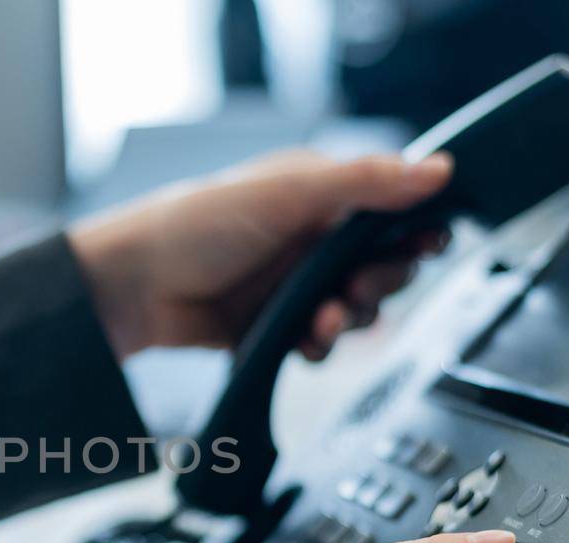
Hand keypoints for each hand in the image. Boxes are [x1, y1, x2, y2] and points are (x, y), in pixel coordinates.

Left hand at [69, 151, 453, 360]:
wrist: (132, 289)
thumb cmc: (193, 225)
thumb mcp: (288, 191)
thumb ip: (365, 182)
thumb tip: (437, 169)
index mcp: (317, 195)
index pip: (389, 212)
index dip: (414, 231)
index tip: (428, 245)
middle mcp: (308, 240)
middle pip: (380, 268)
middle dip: (381, 283)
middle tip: (360, 287)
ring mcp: (291, 286)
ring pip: (354, 311)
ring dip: (350, 320)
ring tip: (325, 319)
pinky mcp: (273, 327)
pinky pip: (318, 344)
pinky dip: (319, 347)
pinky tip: (305, 342)